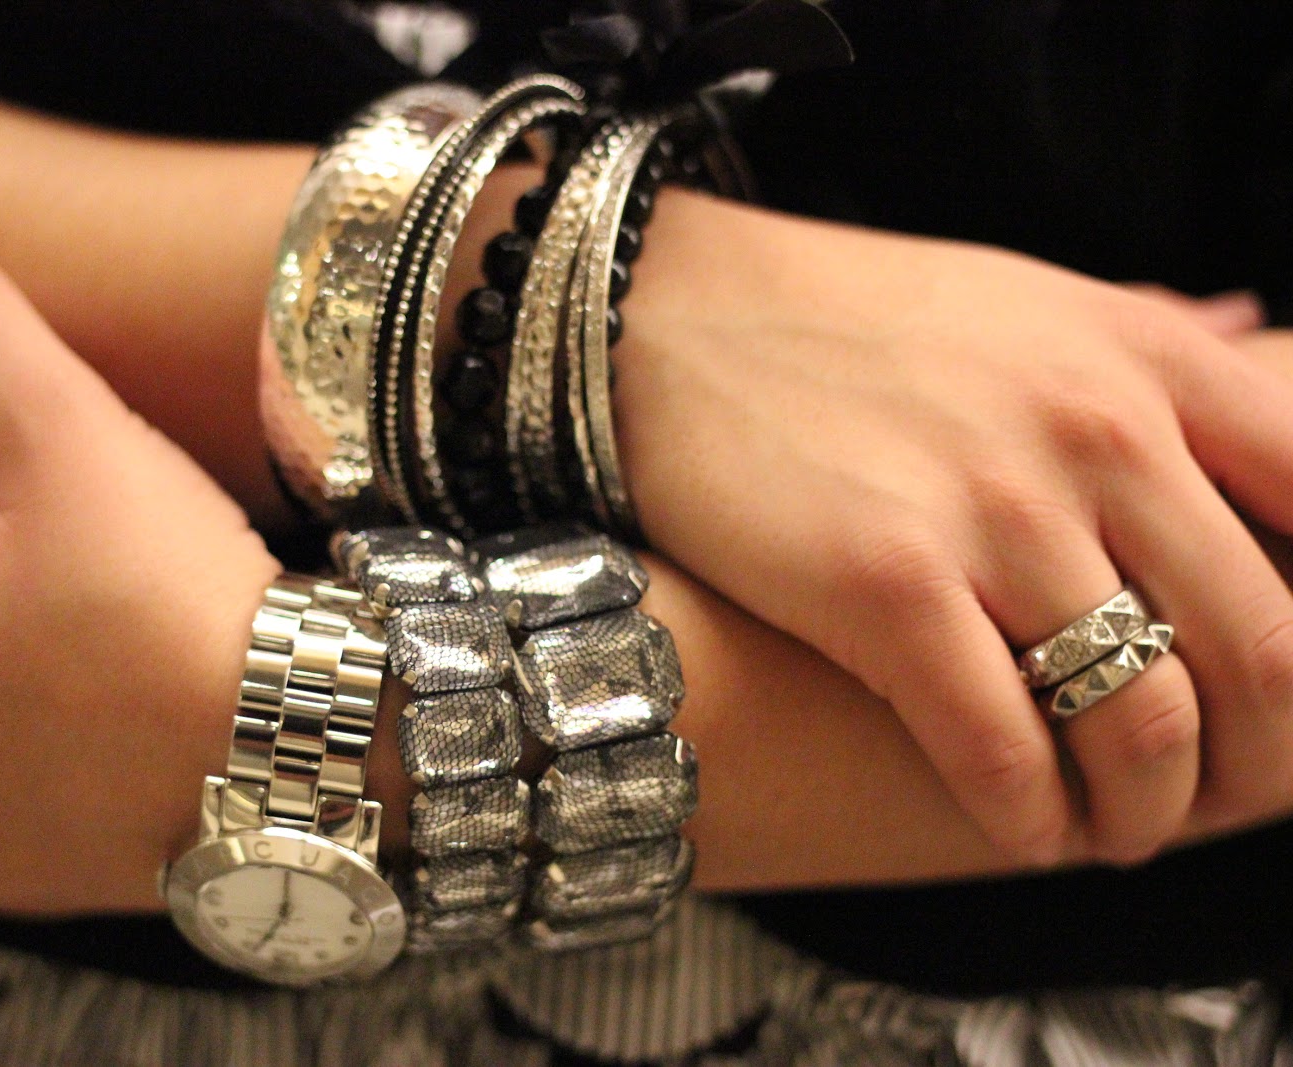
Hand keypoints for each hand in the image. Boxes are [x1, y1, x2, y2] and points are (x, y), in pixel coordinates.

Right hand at [616, 193, 1292, 864]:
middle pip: (1265, 652)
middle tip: (1214, 803)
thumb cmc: (847, 315)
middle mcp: (1096, 434)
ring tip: (1114, 830)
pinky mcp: (884, 585)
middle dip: (1260, 769)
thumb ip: (1150, 337)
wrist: (668, 313)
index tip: (1289, 705)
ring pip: (1143, 723)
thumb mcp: (1029, 298)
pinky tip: (1024, 828)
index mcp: (1151, 363)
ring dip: (1144, 812)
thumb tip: (1245, 324)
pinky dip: (1032, 820)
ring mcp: (991, 512)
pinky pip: (1002, 751)